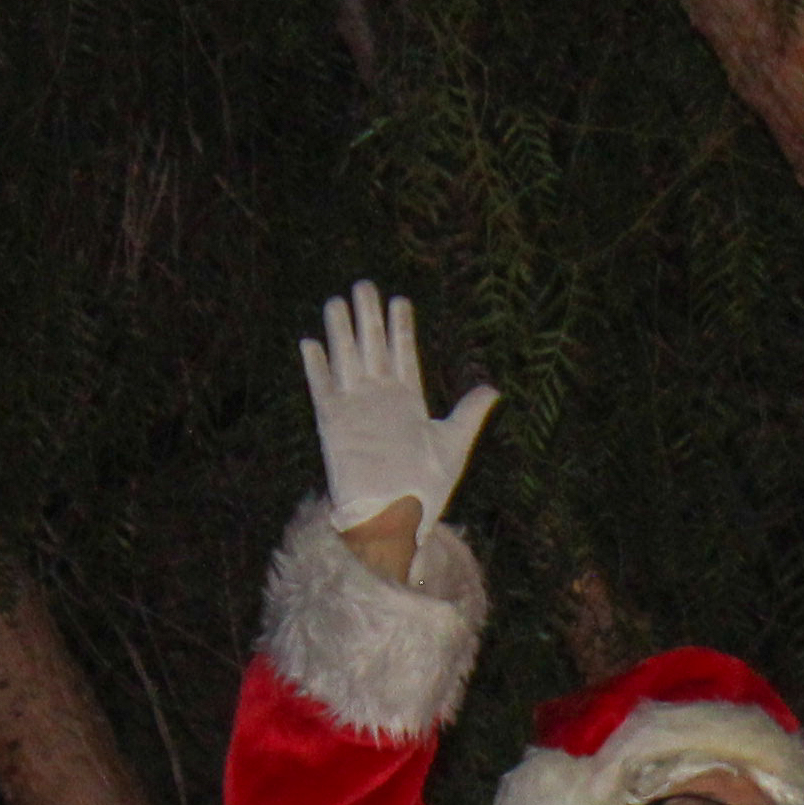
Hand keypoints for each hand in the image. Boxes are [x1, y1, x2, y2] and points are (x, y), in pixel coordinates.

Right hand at [298, 280, 497, 541]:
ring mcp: (356, 409)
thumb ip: (469, 413)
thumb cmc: (426, 490)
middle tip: (364, 284)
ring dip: (341, 332)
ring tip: (336, 301)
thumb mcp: (453, 445)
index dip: (400, 328)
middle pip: (372, 348)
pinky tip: (310, 343)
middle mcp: (380, 400)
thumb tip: (492, 388)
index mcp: (408, 402)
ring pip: (346, 361)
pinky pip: (322, 390)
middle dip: (368, 317)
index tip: (400, 300)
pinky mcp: (334, 425)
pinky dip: (316, 368)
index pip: (402, 355)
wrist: (396, 520)